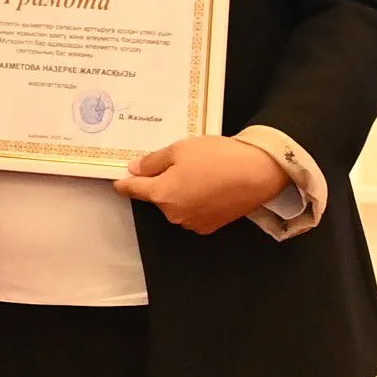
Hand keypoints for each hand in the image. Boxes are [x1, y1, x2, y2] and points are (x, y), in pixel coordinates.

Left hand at [113, 136, 288, 235]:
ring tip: (198, 172)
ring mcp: (193, 223)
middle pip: (157, 197)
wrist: (258, 172)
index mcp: (162, 195)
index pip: (134, 190)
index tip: (119, 181)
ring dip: (178, 191)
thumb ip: (152, 162)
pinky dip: (194, 200)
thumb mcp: (178, 150)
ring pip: (175, 204)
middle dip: (160, 182)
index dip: (125, 183)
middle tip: (177, 162)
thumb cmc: (217, 157)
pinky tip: (208, 185)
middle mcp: (174, 214)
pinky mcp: (210, 226)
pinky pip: (192, 211)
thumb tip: (134, 170)